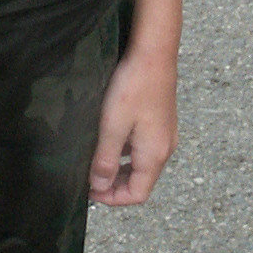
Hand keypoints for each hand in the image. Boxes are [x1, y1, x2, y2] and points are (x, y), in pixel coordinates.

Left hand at [88, 46, 176, 205]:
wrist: (154, 54)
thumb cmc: (134, 86)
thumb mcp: (112, 125)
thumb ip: (105, 159)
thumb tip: (99, 187)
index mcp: (154, 155)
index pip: (137, 194)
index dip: (112, 198)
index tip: (89, 191)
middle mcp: (164, 149)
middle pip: (140, 182)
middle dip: (114, 185)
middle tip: (88, 178)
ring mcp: (164, 136)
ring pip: (140, 165)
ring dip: (118, 168)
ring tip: (95, 159)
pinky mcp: (160, 123)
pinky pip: (143, 149)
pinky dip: (125, 153)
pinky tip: (109, 140)